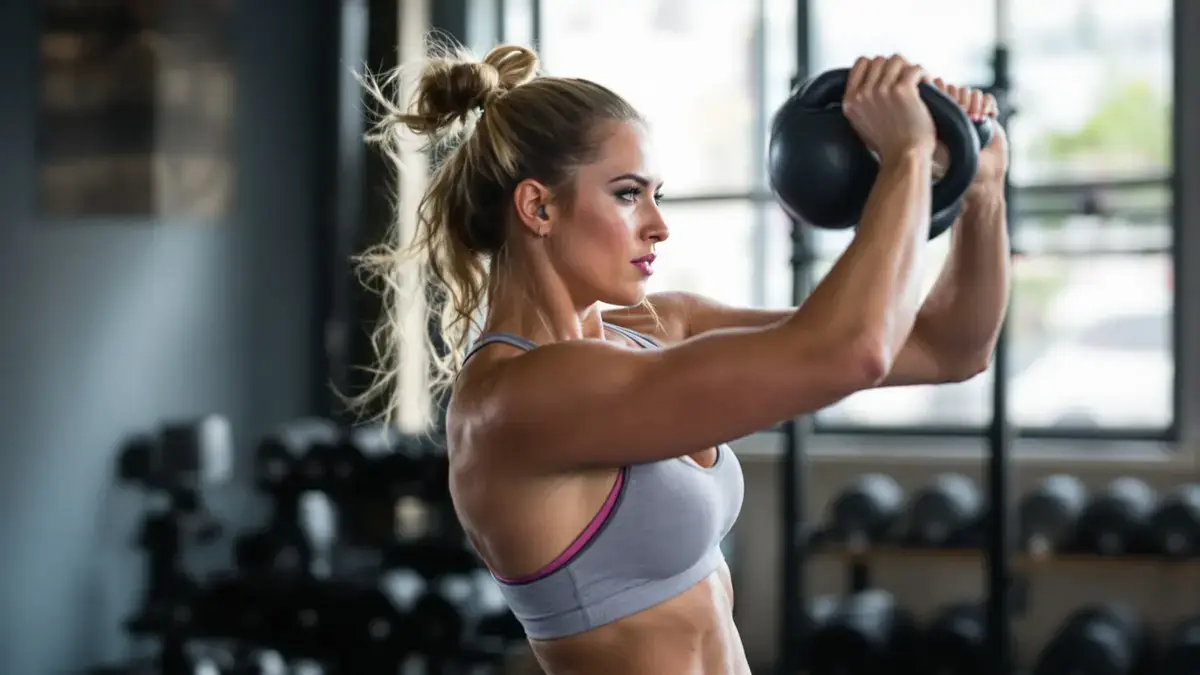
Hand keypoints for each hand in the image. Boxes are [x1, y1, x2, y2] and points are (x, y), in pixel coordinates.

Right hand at [842, 55, 936, 162]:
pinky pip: (914, 68)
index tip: (889, 76)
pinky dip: (924, 74)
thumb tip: (866, 83)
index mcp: (850, 100)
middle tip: (907, 80)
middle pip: (880, 60)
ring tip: (918, 82)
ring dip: (909, 69)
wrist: (905, 158)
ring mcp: (881, 90)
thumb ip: (860, 102)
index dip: (877, 66)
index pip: (861, 63)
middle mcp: (863, 93)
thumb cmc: (889, 146)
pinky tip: (927, 84)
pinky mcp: (902, 90)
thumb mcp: (861, 124)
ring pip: (897, 60)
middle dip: (895, 68)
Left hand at [928, 78, 1008, 193]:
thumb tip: (908, 110)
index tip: (949, 105)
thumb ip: (921, 130)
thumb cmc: (953, 165)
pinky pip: (988, 98)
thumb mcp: (932, 145)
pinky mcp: (987, 115)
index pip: (937, 92)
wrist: (980, 175)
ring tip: (976, 119)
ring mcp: (970, 113)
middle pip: (956, 89)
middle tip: (965, 115)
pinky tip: (988, 116)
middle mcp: (953, 113)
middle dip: (961, 98)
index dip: (944, 93)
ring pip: (972, 92)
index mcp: (937, 116)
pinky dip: (988, 104)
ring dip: (976, 102)